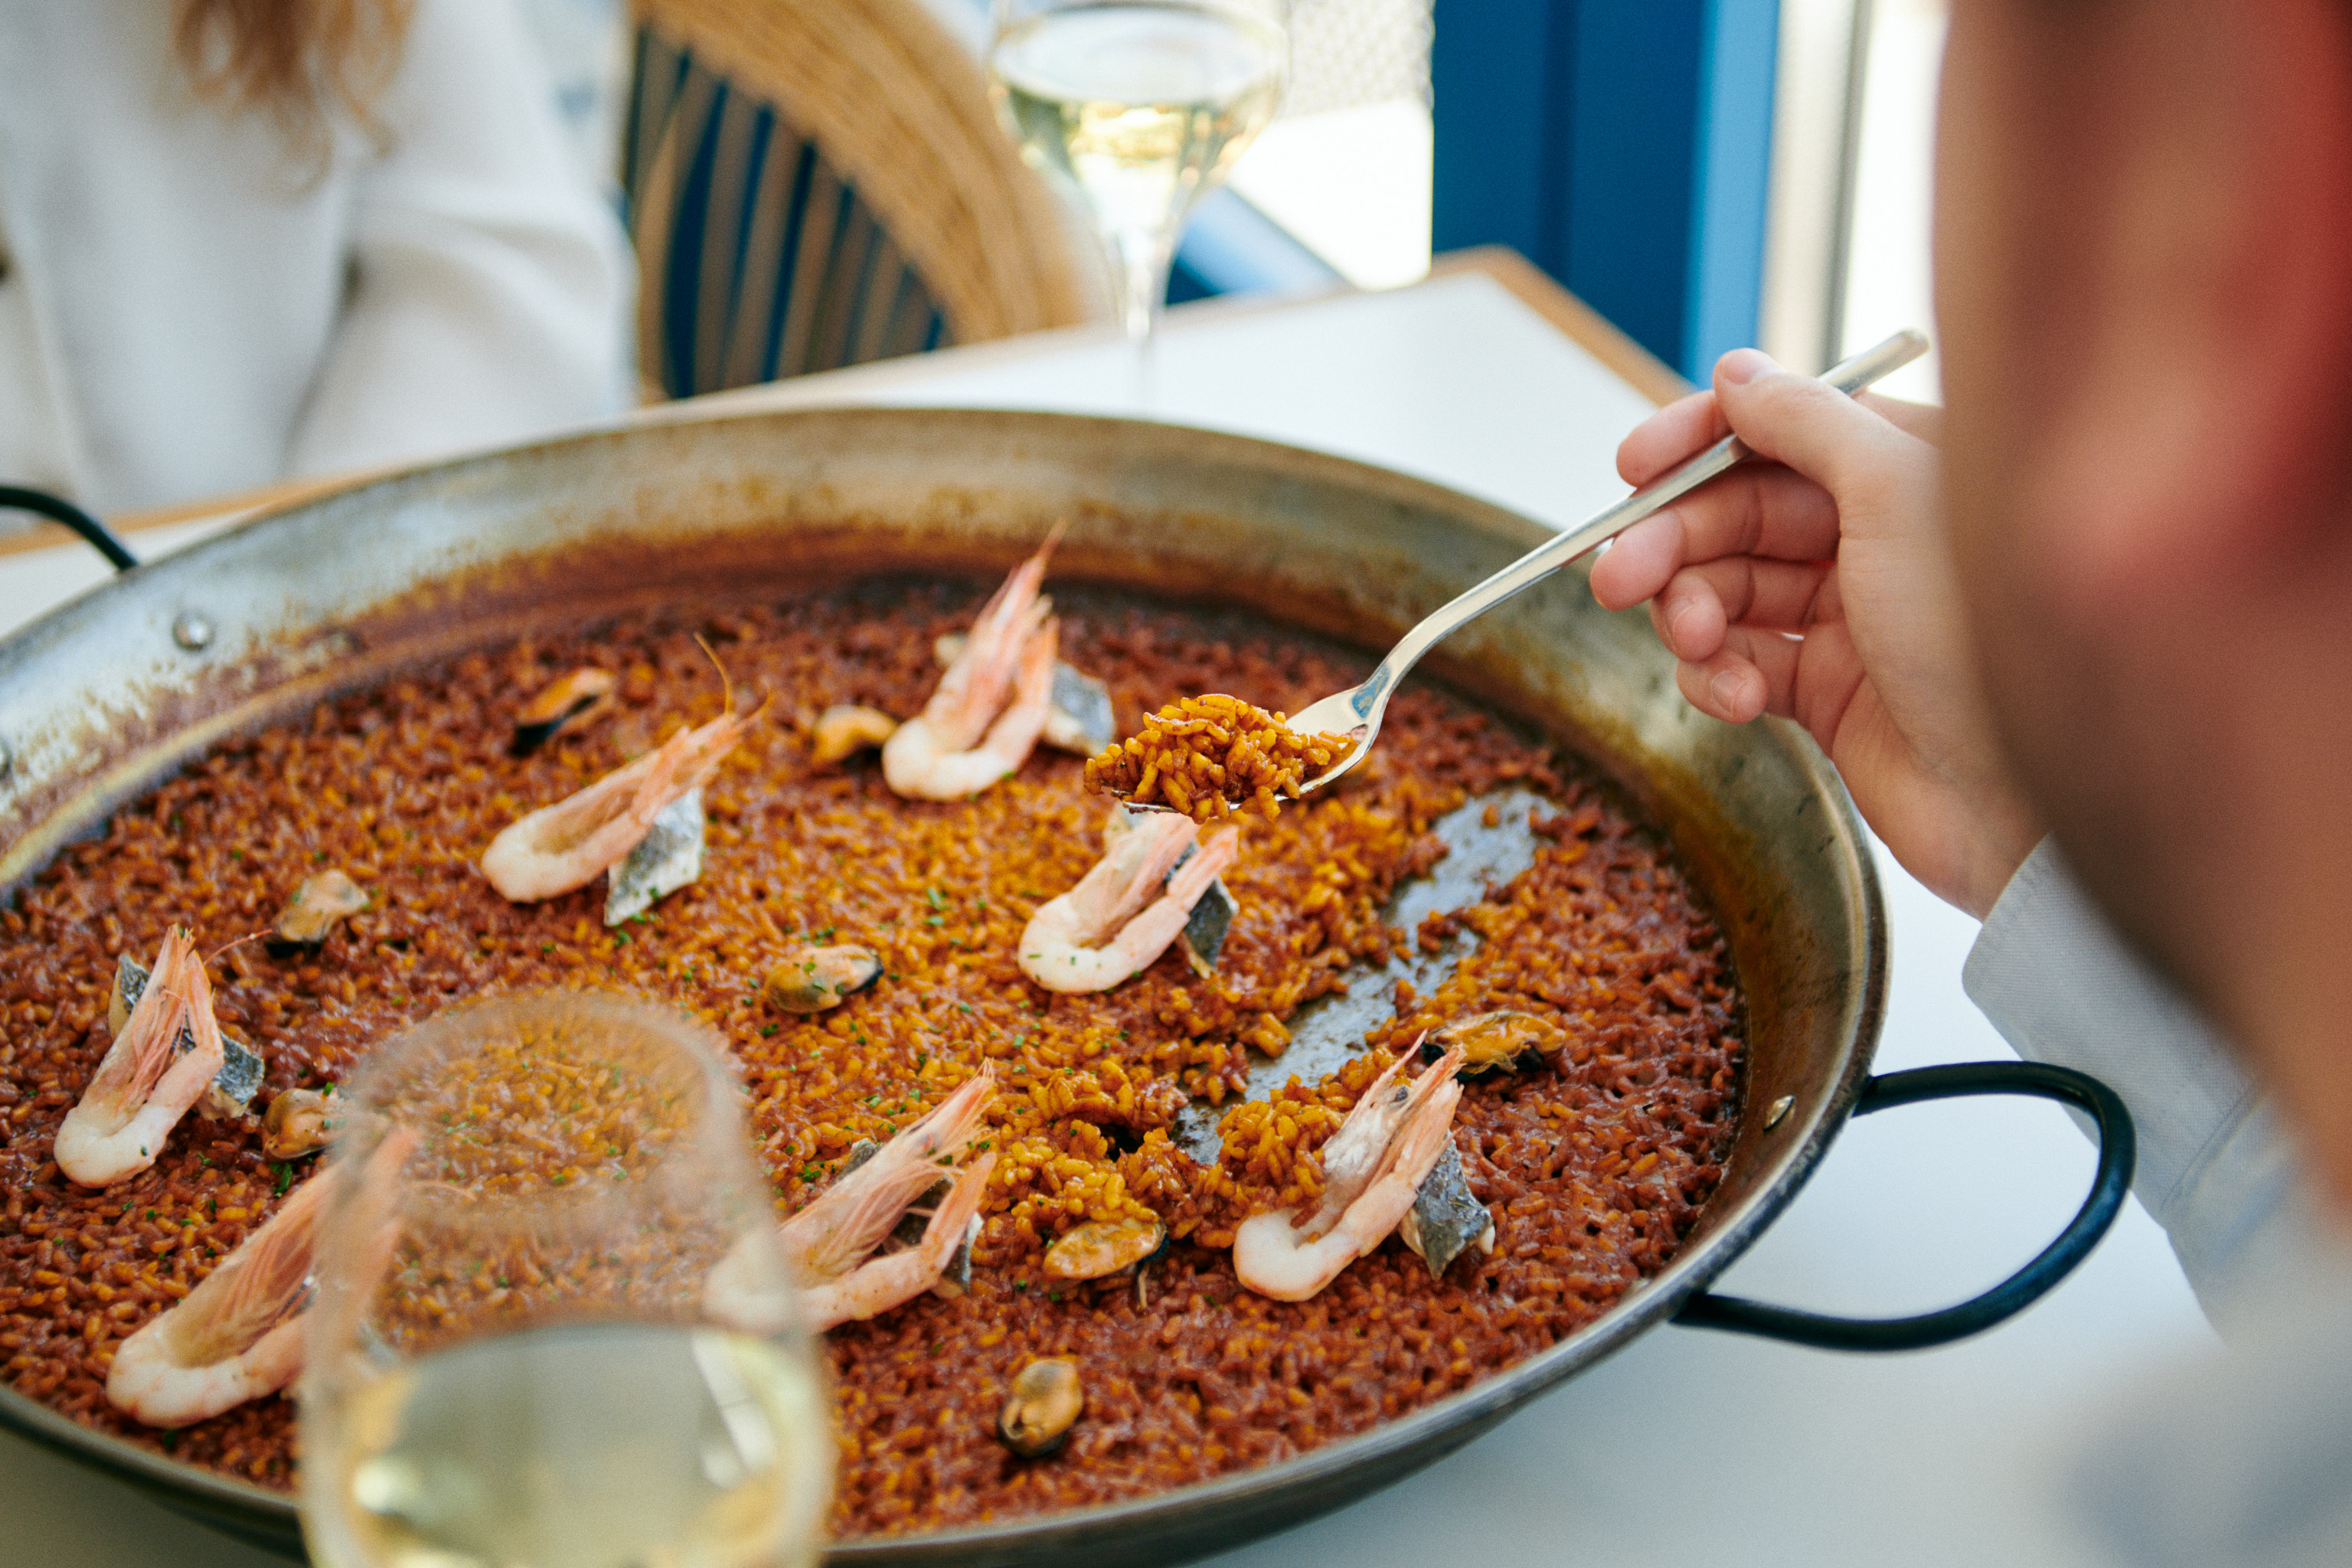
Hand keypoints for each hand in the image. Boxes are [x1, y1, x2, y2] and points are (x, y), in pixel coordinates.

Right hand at [1587, 349, 2041, 917]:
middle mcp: (1876, 535)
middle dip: (1672, 542)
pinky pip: (1739, 665)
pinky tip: (1732, 697)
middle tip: (1616, 575)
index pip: (1776, 431)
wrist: (2024, 798)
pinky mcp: (1828, 694)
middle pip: (1736, 516)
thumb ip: (1807, 423)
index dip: (1697, 446)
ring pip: (1727, 592)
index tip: (1634, 469)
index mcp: (1903, 468)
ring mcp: (1850, 617)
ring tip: (1692, 643)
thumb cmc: (1985, 637)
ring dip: (1690, 613)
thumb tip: (1735, 374)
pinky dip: (1718, 677)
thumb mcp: (1894, 493)